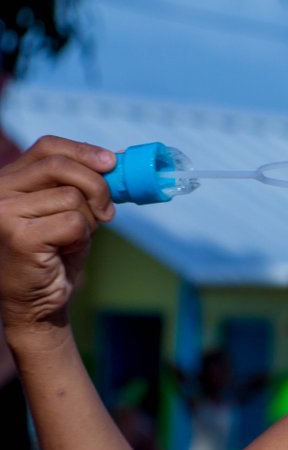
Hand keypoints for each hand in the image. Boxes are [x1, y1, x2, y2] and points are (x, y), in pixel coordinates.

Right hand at [0, 136, 114, 341]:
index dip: (83, 150)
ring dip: (87, 220)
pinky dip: (81, 237)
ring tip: (72, 238)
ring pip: (72, 196)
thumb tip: (114, 159)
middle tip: (106, 211)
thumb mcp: (68, 209)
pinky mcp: (18, 236)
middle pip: (61, 166)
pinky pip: (73, 222)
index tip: (111, 162)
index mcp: (9, 180)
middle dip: (97, 185)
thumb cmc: (54, 253)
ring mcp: (4, 213)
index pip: (47, 147)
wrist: (38, 301)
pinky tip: (65, 250)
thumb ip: (81, 183)